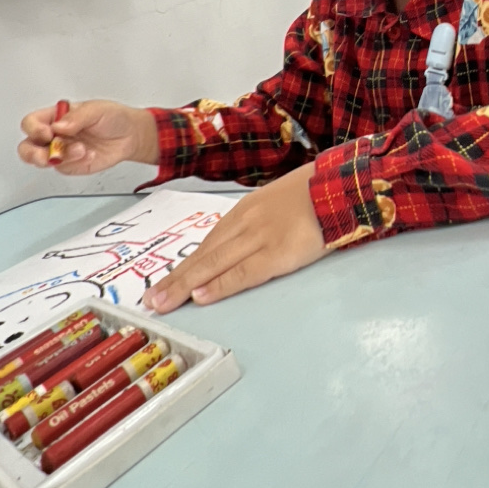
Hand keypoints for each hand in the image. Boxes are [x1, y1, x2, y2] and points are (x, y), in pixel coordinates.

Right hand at [18, 100, 158, 173]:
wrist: (130, 136)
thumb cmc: (112, 117)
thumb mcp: (97, 110)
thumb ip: (77, 117)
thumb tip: (59, 126)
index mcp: (56, 116)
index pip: (32, 123)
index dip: (34, 129)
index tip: (48, 133)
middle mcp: (54, 134)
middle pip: (27, 147)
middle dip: (33, 154)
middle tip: (48, 155)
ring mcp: (60, 151)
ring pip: (41, 161)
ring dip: (58, 158)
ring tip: (80, 151)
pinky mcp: (71, 165)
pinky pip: (64, 168)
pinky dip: (76, 163)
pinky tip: (90, 155)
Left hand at [142, 163, 325, 311]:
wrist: (338, 185)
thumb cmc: (313, 193)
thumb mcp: (276, 201)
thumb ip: (256, 220)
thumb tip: (238, 243)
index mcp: (245, 211)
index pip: (208, 243)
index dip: (185, 265)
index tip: (165, 282)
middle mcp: (245, 223)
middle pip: (204, 255)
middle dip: (175, 279)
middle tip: (150, 300)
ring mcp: (260, 238)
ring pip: (214, 264)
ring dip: (185, 286)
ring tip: (163, 303)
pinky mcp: (278, 253)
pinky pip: (243, 273)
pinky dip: (220, 285)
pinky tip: (200, 296)